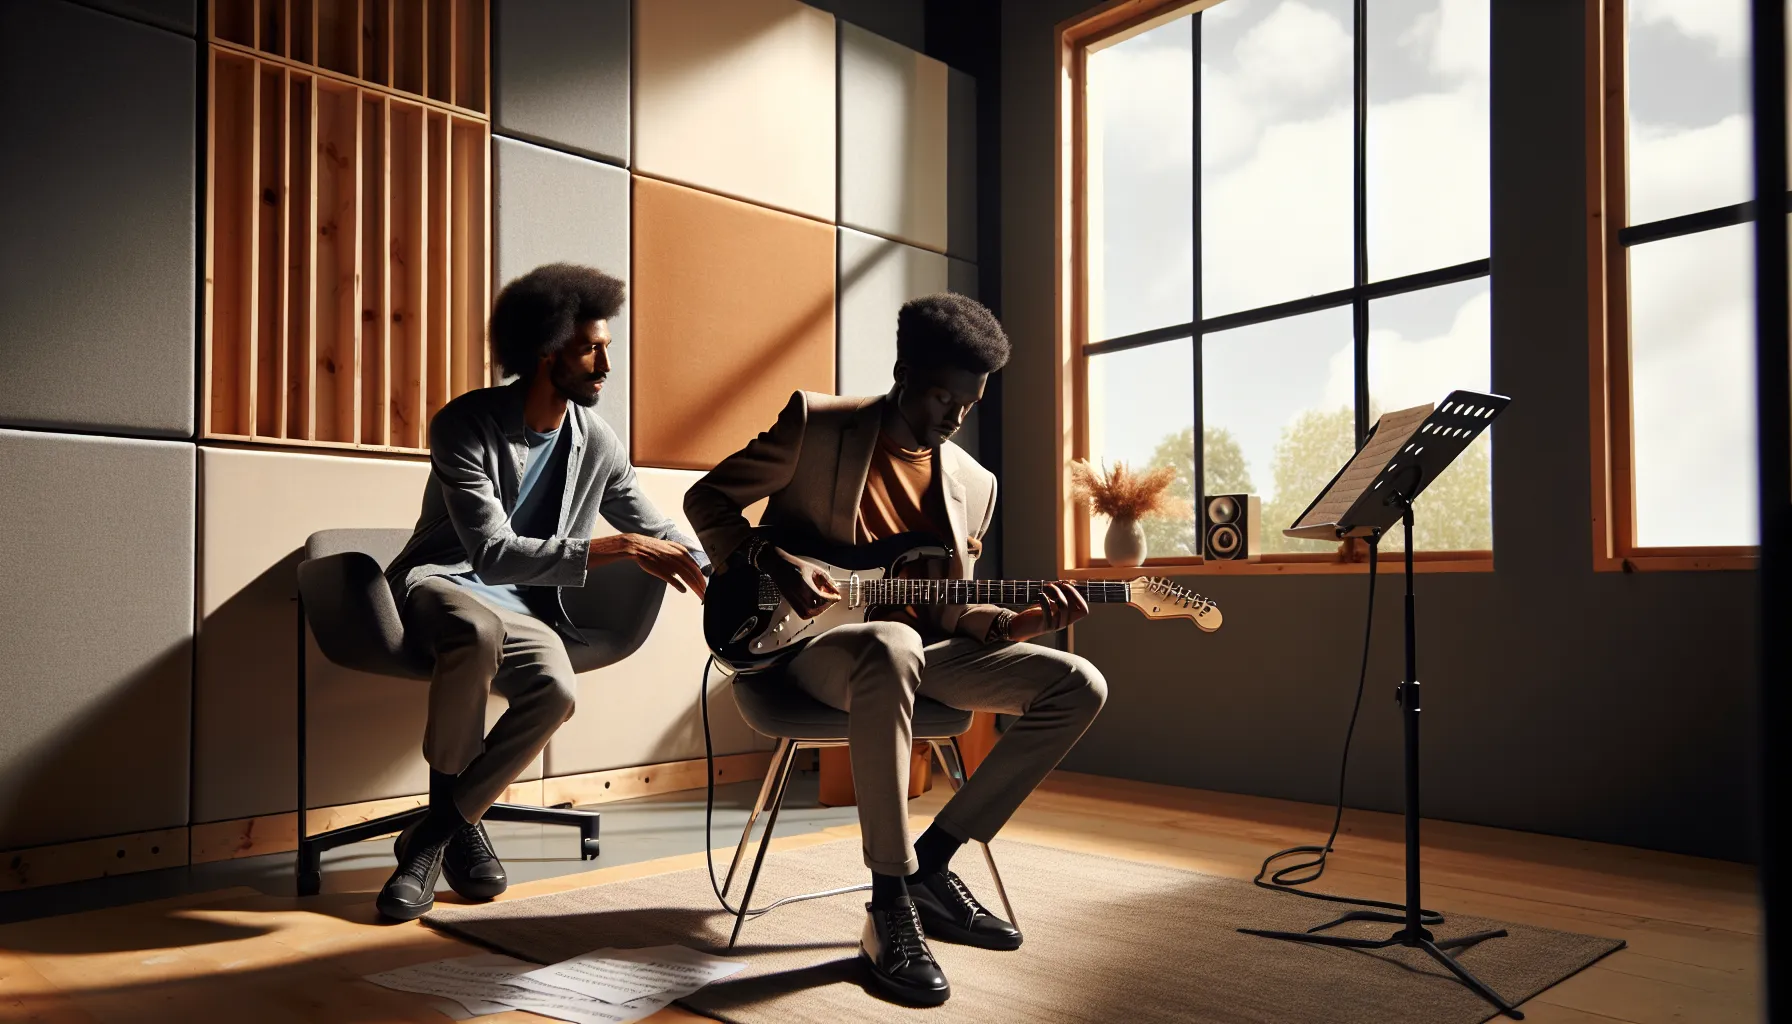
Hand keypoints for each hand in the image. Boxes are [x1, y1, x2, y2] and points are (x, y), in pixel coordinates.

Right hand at [589, 533, 706, 599]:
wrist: (639, 546)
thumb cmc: (655, 548)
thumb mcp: (673, 548)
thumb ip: (682, 558)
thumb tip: (687, 569)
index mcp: (682, 552)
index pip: (697, 568)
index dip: (703, 578)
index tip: (706, 586)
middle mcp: (679, 557)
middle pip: (695, 574)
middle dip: (702, 586)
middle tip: (706, 594)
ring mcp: (671, 563)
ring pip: (687, 578)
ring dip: (695, 588)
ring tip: (700, 596)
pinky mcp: (662, 569)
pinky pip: (673, 579)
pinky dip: (680, 586)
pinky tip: (684, 591)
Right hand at [760, 545, 840, 619]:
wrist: (779, 566)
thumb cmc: (796, 566)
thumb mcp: (815, 570)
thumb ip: (827, 581)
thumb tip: (836, 590)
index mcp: (804, 584)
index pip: (820, 597)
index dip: (831, 599)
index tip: (837, 597)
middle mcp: (797, 594)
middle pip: (815, 608)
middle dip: (826, 605)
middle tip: (832, 599)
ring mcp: (792, 599)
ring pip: (809, 613)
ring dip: (819, 610)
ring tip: (824, 602)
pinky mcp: (790, 602)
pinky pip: (802, 613)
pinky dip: (811, 613)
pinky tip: (815, 606)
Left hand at [1008, 581, 1089, 640]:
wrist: (1020, 627)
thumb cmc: (1036, 613)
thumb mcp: (1050, 603)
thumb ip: (1060, 595)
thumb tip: (1069, 582)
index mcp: (1068, 618)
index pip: (1084, 611)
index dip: (1079, 597)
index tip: (1068, 586)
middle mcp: (1064, 623)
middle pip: (1071, 605)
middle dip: (1065, 591)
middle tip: (1056, 583)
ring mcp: (1055, 626)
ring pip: (1062, 606)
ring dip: (1055, 592)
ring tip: (1046, 586)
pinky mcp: (1044, 625)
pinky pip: (1048, 611)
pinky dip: (1045, 599)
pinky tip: (1040, 594)